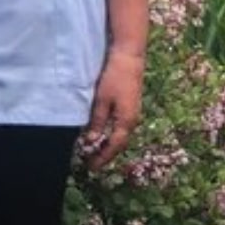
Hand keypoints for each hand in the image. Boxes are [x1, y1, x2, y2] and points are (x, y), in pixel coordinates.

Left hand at [84, 49, 144, 170]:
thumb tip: (92, 141)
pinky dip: (112, 135)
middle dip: (106, 154)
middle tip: (92, 163)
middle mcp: (132, 120)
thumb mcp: (101, 100)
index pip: (114, 146)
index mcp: (126, 121)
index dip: (102, 158)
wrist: (129, 57)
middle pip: (119, 143)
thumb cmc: (114, 77)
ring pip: (121, 135)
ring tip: (96, 152)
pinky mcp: (131, 105)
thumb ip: (97, 122)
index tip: (91, 167)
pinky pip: (121, 126)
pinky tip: (104, 134)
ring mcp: (133, 112)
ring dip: (109, 145)